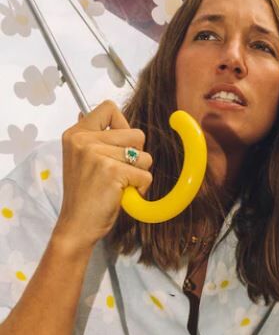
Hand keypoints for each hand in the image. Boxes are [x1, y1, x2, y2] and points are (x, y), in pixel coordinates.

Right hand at [54, 101, 152, 248]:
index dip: (123, 125)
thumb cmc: (85, 194)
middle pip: (137, 134)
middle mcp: (84, 141)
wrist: (76, 226)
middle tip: (116, 172)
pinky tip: (121, 195)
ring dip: (138, 173)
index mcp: (76, 134)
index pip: (109, 108)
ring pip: (144, 156)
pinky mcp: (112, 172)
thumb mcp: (81, 159)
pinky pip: (146, 175)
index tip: (116, 146)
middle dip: (136, 155)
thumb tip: (102, 112)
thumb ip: (94, 136)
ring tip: (118, 184)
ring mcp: (97, 155)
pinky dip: (140, 188)